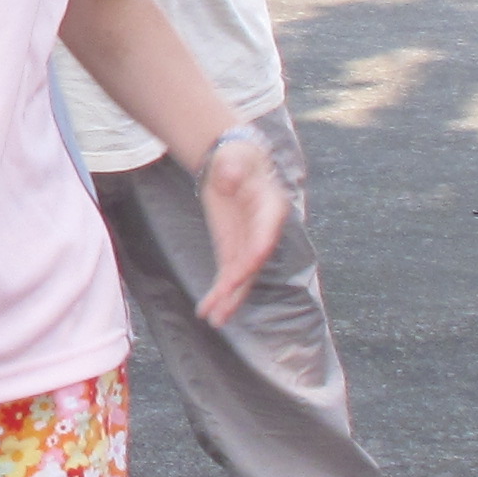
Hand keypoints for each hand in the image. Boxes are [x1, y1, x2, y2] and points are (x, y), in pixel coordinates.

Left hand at [190, 135, 288, 322]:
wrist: (235, 165)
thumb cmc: (238, 159)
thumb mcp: (233, 157)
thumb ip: (232, 168)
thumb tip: (228, 176)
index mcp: (270, 207)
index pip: (266, 230)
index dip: (259, 246)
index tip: (250, 263)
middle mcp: (263, 232)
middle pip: (253, 261)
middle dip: (239, 283)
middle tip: (225, 301)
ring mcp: (248, 244)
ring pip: (241, 276)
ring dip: (228, 298)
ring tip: (215, 319)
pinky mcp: (233, 251)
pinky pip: (227, 275)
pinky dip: (218, 293)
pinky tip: (207, 311)